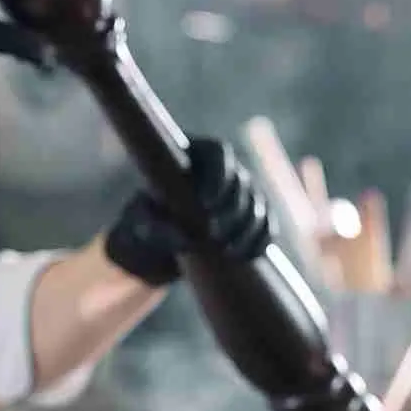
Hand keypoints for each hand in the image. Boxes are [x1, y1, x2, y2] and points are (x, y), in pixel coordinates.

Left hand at [103, 139, 269, 287]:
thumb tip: (187, 238)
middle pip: (242, 182)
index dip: (218, 176)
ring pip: (258, 205)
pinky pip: (267, 224)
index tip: (205, 204)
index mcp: (198, 154)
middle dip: (233, 211)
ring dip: (248, 230)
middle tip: (215, 236)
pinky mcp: (253, 214)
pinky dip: (261, 241)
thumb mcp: (142, 221)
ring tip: (228, 252)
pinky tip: (249, 257)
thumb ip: (155, 227)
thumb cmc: (148, 217)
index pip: (219, 153)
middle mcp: (226, 168)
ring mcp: (243, 191)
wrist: (162, 233)